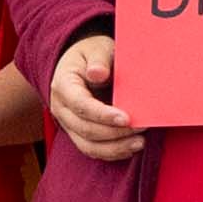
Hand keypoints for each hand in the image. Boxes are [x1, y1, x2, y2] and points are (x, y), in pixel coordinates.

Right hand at [49, 36, 141, 162]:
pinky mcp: (77, 133)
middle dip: (115, 133)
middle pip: (85, 129)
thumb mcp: (96, 49)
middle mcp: (61, 108)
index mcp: (63, 85)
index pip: (81, 105)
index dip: (103, 115)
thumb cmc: (92, 54)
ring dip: (115, 148)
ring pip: (88, 145)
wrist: (81, 63)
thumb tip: (98, 74)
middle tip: (141, 128)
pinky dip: (111, 152)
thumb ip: (98, 60)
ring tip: (139, 143)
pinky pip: (92, 149)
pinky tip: (130, 147)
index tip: (127, 118)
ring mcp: (67, 123)